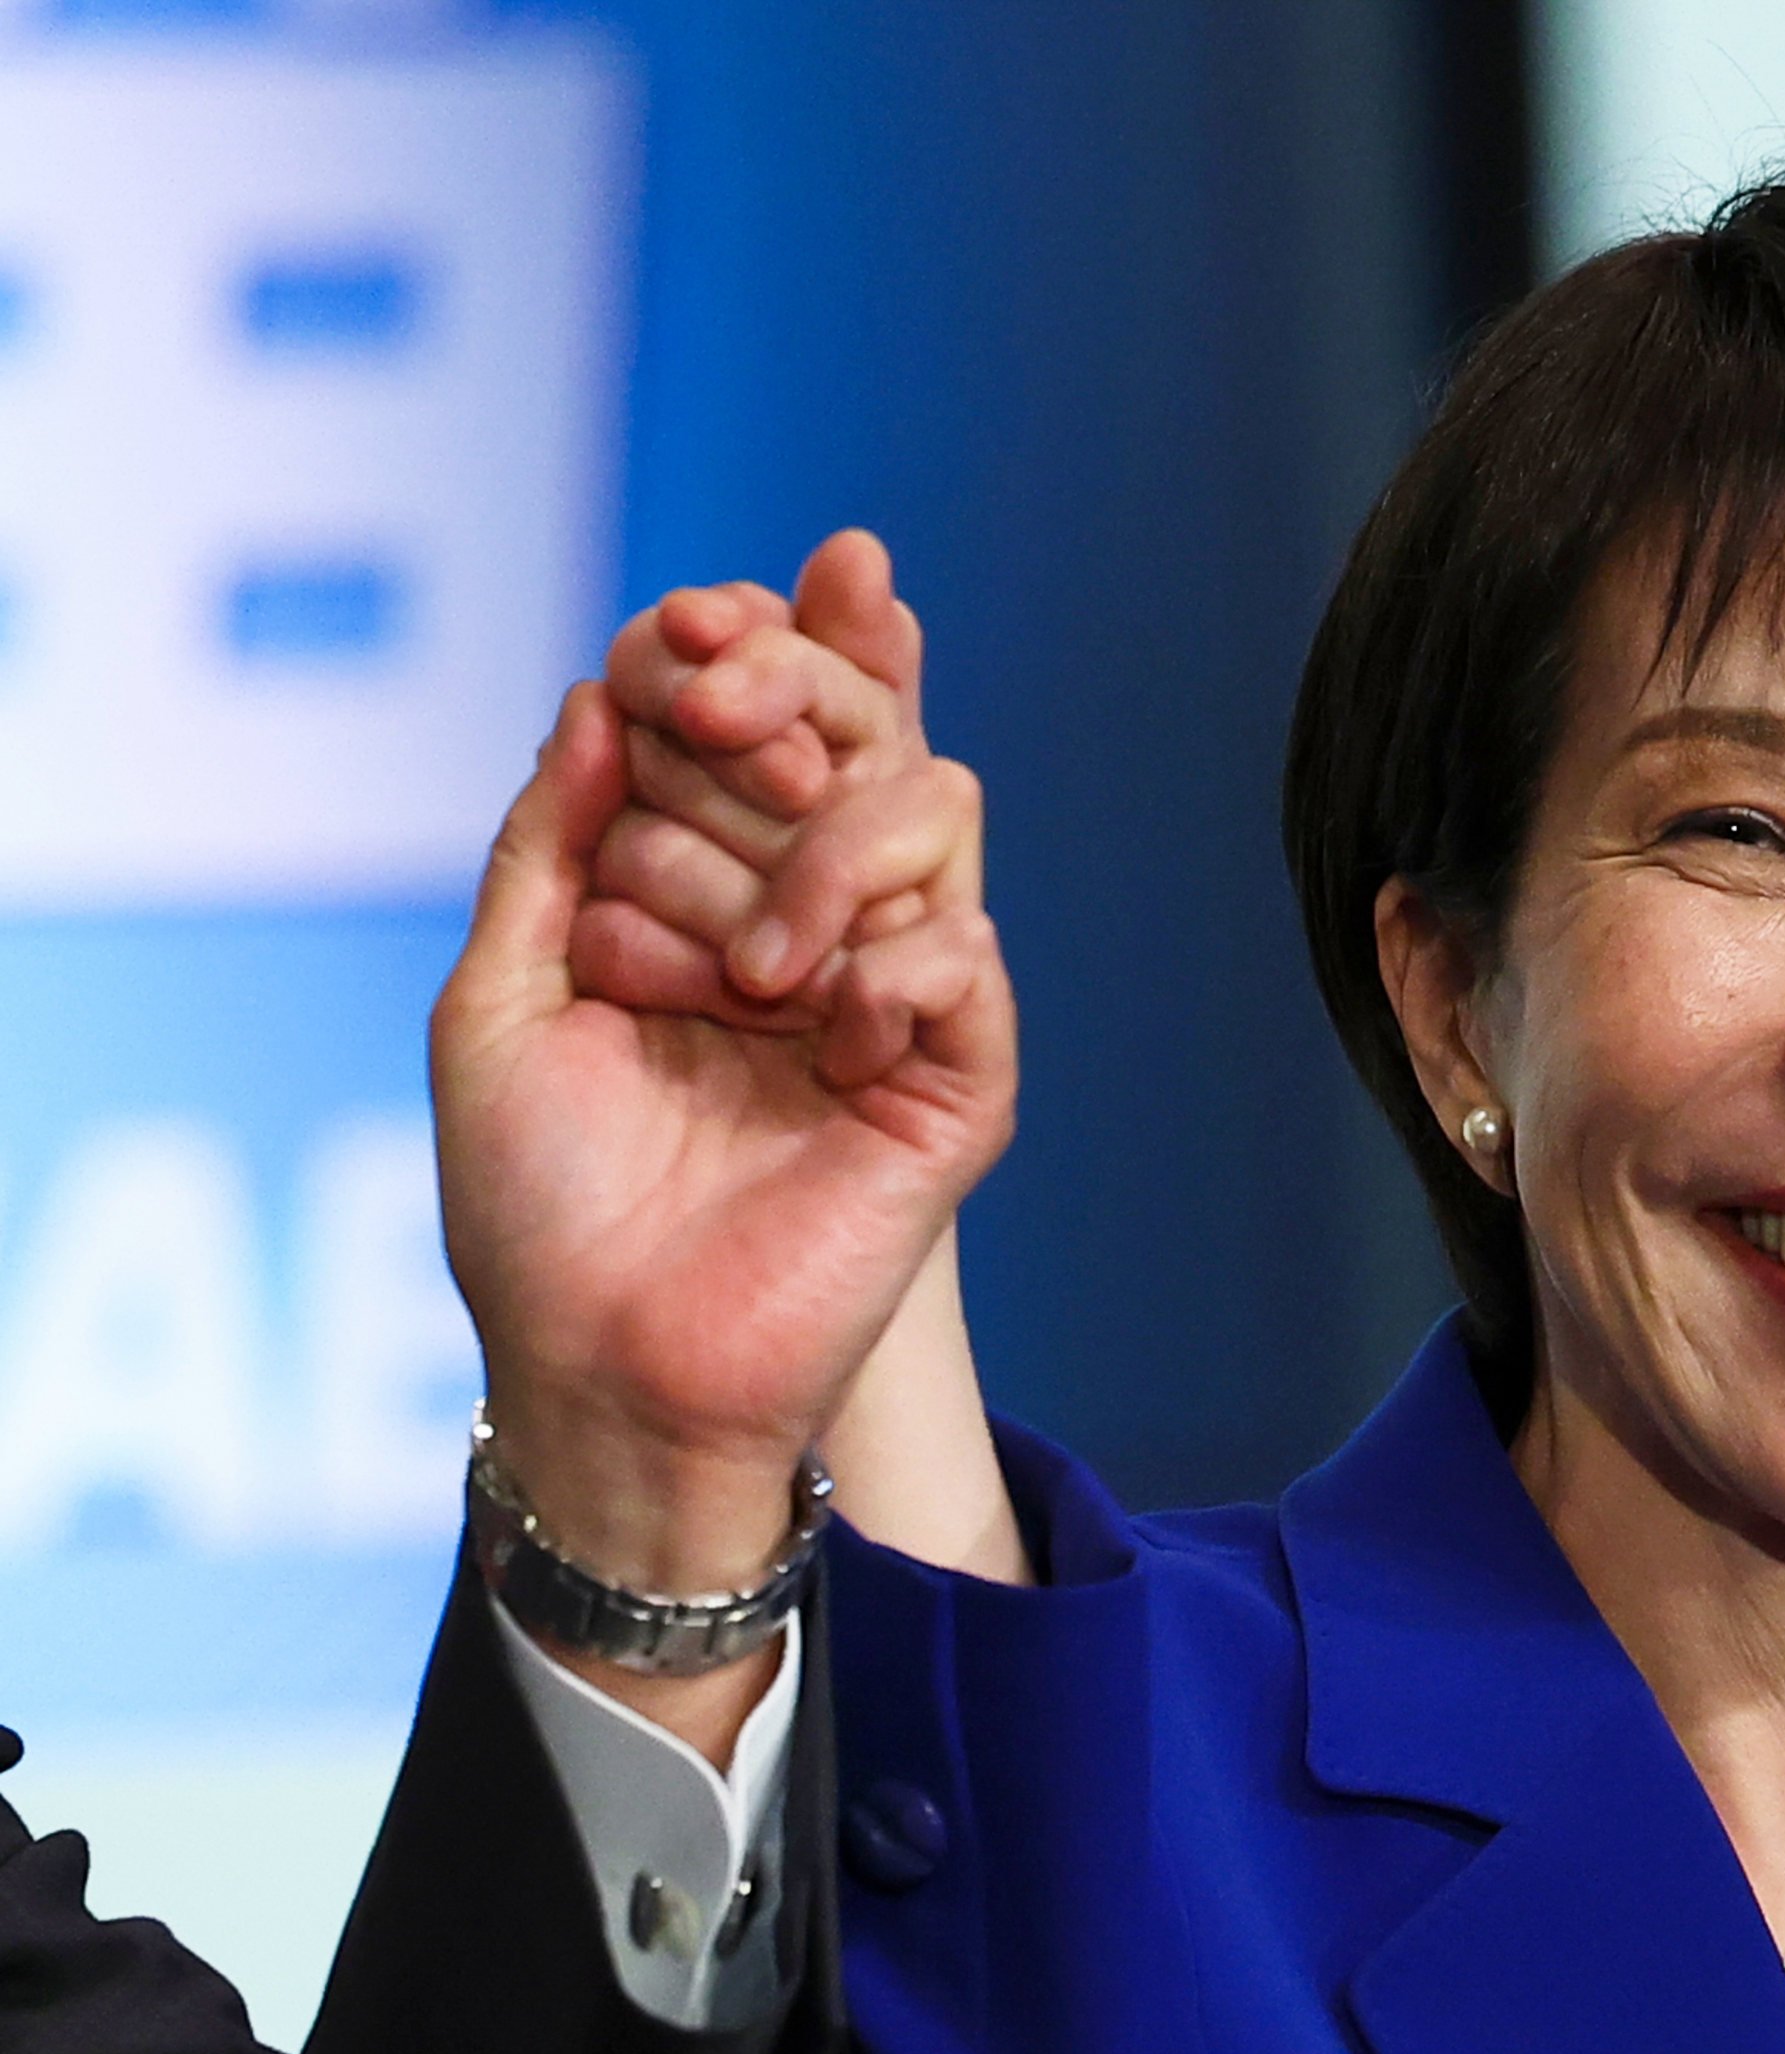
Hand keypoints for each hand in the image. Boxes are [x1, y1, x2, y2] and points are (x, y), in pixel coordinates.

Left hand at [576, 538, 1034, 1586]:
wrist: (608, 1372)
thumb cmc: (540, 1212)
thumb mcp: (497, 1002)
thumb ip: (545, 848)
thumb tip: (597, 695)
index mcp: (706, 902)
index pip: (753, 727)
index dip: (725, 655)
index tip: (675, 630)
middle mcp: (810, 931)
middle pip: (852, 738)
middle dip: (765, 719)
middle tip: (694, 717)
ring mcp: (891, 1004)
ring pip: (926, 820)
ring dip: (806, 864)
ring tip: (736, 977)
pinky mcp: (955, 1088)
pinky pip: (967, 964)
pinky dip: (889, 969)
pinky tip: (817, 1034)